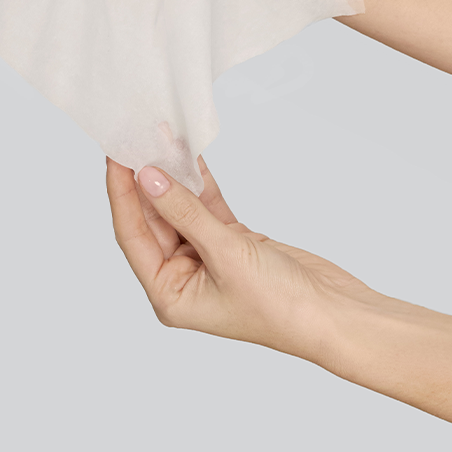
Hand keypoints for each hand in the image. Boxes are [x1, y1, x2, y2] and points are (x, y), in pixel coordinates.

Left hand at [106, 155, 381, 368]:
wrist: (335, 314)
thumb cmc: (280, 305)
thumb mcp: (225, 254)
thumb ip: (184, 212)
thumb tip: (148, 176)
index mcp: (169, 294)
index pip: (132, 234)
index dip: (121, 193)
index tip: (116, 156)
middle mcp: (182, 278)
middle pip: (153, 219)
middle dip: (146, 179)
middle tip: (138, 138)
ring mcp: (208, 259)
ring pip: (181, 209)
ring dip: (174, 176)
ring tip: (162, 136)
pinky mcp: (233, 243)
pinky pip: (207, 207)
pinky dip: (201, 182)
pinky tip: (190, 155)